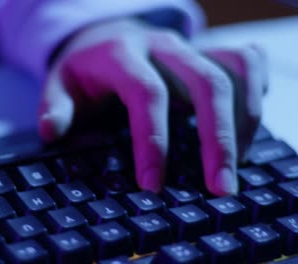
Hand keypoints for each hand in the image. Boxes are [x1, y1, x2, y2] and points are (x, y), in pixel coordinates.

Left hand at [38, 18, 266, 195]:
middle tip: (219, 188)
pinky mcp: (206, 51)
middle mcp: (162, 47)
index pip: (146, 94)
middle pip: (205, 84)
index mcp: (121, 55)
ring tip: (236, 167)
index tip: (153, 185)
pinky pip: (245, 62)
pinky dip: (255, 92)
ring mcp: (189, 47)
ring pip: (234, 71)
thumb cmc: (84, 69)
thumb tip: (52, 132)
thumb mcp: (59, 84)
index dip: (153, 141)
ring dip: (244, 120)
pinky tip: (247, 128)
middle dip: (218, 139)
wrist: (105, 36)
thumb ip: (56, 106)